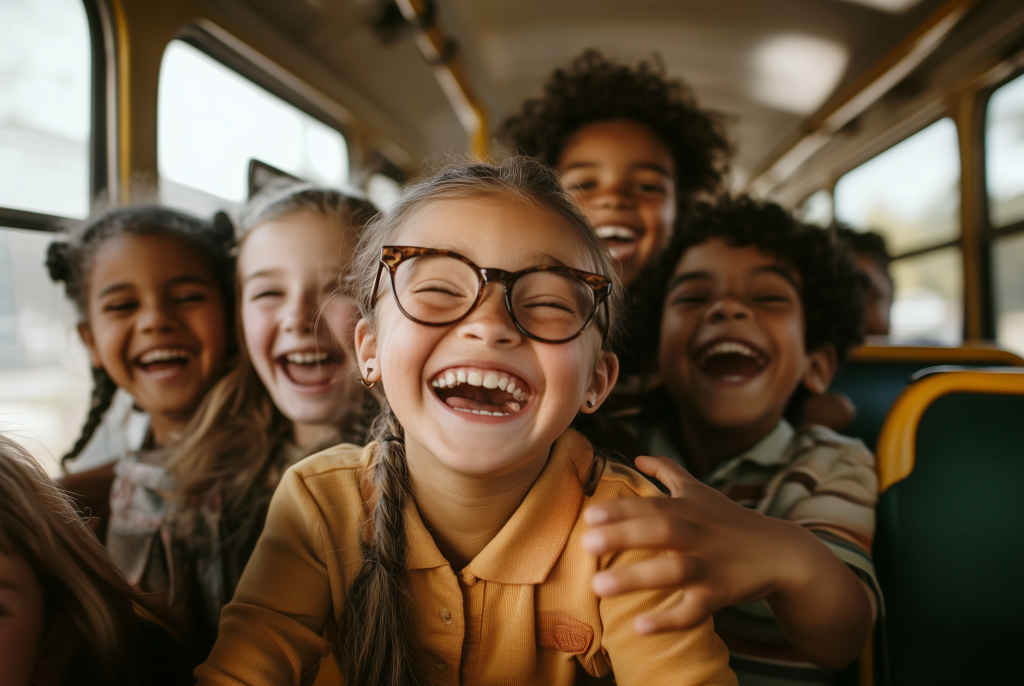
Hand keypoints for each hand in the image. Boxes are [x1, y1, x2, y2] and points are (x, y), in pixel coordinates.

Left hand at [583, 455, 872, 667]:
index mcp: (687, 509)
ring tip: (598, 587)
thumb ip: (667, 471)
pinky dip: (668, 620)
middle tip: (586, 544)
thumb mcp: (700, 490)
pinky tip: (639, 626)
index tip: (589, 515)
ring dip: (637, 578)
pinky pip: (693, 611)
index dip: (620, 509)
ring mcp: (708, 566)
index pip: (651, 505)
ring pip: (673, 572)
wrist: (780, 552)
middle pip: (660, 532)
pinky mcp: (719, 596)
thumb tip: (636, 456)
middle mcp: (697, 535)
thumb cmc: (729, 520)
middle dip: (624, 536)